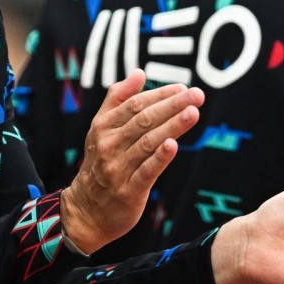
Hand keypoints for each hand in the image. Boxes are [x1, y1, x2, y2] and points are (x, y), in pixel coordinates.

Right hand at [60, 70, 203, 254]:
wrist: (85, 211)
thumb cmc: (99, 164)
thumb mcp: (100, 129)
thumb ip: (118, 99)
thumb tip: (139, 73)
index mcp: (102, 127)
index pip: (134, 105)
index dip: (159, 94)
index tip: (183, 88)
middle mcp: (109, 145)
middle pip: (144, 120)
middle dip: (172, 105)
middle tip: (197, 95)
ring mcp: (117, 168)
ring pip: (148, 142)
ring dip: (172, 126)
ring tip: (193, 113)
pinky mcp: (128, 191)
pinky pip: (146, 171)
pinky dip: (160, 157)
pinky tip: (174, 144)